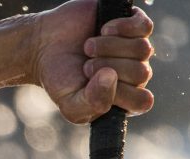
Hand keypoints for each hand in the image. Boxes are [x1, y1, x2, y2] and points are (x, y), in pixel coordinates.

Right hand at [28, 0, 154, 123]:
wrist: (45, 44)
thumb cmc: (60, 78)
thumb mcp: (70, 104)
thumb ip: (92, 103)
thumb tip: (111, 76)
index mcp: (125, 99)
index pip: (142, 101)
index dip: (120, 94)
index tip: (95, 84)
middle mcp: (135, 75)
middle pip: (141, 74)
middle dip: (108, 68)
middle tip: (86, 65)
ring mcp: (135, 49)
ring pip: (142, 49)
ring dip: (110, 48)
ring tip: (89, 48)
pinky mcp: (133, 24)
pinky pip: (145, 27)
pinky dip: (122, 27)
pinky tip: (103, 30)